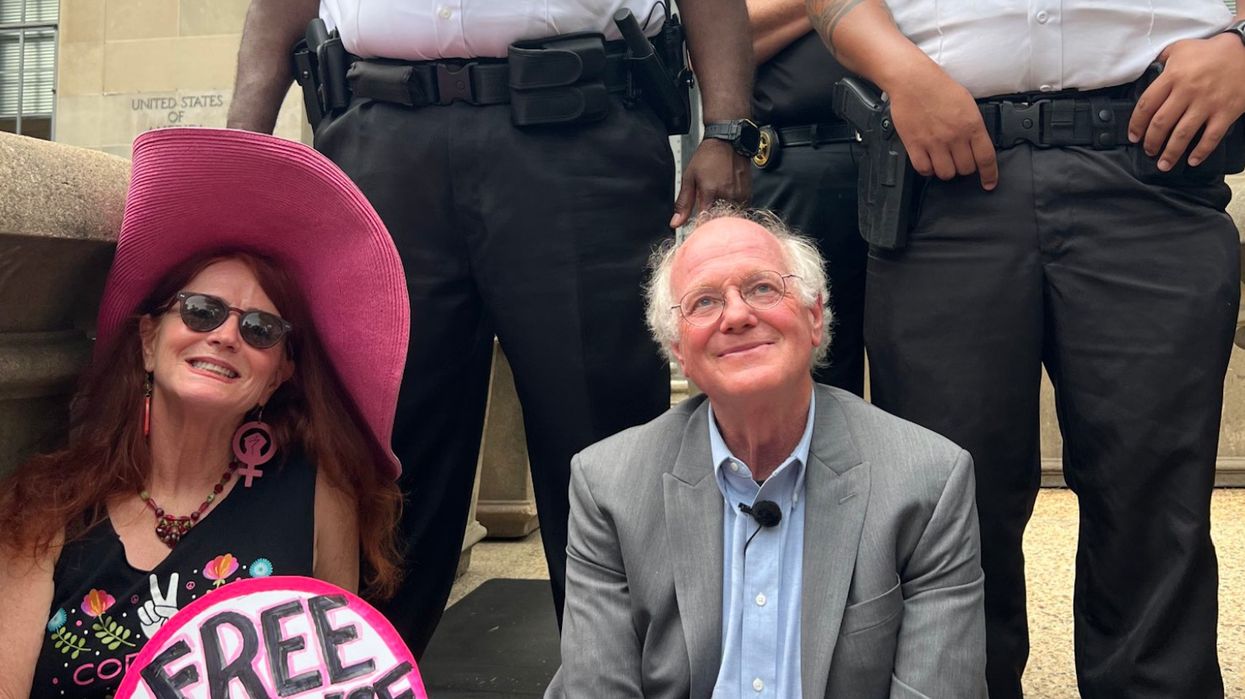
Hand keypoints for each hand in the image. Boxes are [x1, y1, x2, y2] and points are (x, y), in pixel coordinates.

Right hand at [137, 572, 179, 637]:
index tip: (175, 574)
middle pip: (155, 593)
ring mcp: (152, 612)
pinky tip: (151, 623)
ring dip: (152, 612)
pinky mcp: (144, 619)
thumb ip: (169, 608)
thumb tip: (163, 603)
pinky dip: (146, 617)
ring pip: (147, 605)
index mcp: (171, 605)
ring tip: (158, 620)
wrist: (163, 643)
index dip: (172, 583)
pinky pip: (142, 612)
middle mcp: (161, 607)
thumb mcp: (176, 617)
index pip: (172, 592)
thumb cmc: (173, 630)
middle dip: (154, 584)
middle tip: (152, 576)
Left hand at [670, 138, 751, 227]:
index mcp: (711, 193)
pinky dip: (732, 207)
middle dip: (711, 219)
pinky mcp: (748, 194)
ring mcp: (740, 195)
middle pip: (718, 220)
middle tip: (707, 207)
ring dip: (722, 213)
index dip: (699, 226)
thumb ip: (683, 204)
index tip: (697, 225)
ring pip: (730, 216)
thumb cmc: (708, 157)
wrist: (727, 141)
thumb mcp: (689, 178)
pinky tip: (726, 197)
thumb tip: (675, 224)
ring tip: (717, 198)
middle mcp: (728, 195)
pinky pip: (739, 209)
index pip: (705, 222)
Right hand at [887, 62, 997, 189]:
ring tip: (943, 161)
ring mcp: (934, 142)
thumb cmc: (938, 87)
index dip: (989, 175)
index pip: (986, 158)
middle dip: (964, 167)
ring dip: (946, 170)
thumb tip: (976, 144)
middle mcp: (954, 136)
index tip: (989, 183)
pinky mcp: (915, 145)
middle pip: (965, 169)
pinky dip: (927, 169)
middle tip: (959, 160)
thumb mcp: (967, 104)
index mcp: (971, 125)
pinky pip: (924, 169)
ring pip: (946, 173)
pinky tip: (928, 161)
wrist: (913, 80)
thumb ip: (973, 126)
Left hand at [1129, 34, 1244, 170]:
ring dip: (1171, 153)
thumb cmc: (1211, 51)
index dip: (1136, 124)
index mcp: (1173, 76)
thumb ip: (1162, 60)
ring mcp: (1207, 103)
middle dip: (1151, 142)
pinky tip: (1192, 161)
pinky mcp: (1226, 111)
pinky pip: (1211, 137)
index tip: (1133, 136)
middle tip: (1148, 151)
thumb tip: (1148, 70)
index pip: (1146, 105)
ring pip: (1183, 134)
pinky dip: (1201, 152)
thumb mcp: (1181, 48)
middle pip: (1161, 123)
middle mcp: (1187, 91)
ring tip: (1164, 164)